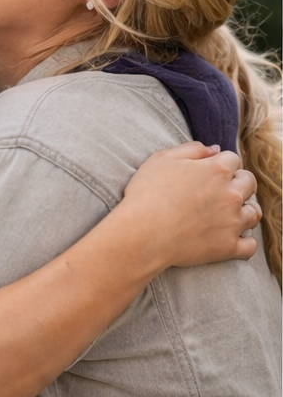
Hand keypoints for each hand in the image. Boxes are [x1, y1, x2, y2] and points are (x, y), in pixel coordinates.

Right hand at [122, 141, 260, 267]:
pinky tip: (231, 238)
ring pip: (254, 213)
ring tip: (229, 214)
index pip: (233, 159)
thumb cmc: (147, 194)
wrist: (142, 233)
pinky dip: (244, 242)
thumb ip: (191, 149)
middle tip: (220, 191)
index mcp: (216, 170)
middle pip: (249, 183)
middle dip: (239, 183)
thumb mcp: (162, 159)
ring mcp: (232, 222)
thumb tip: (214, 149)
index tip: (211, 172)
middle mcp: (230, 194)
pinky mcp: (228, 247)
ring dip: (245, 210)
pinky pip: (250, 246)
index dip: (222, 163)